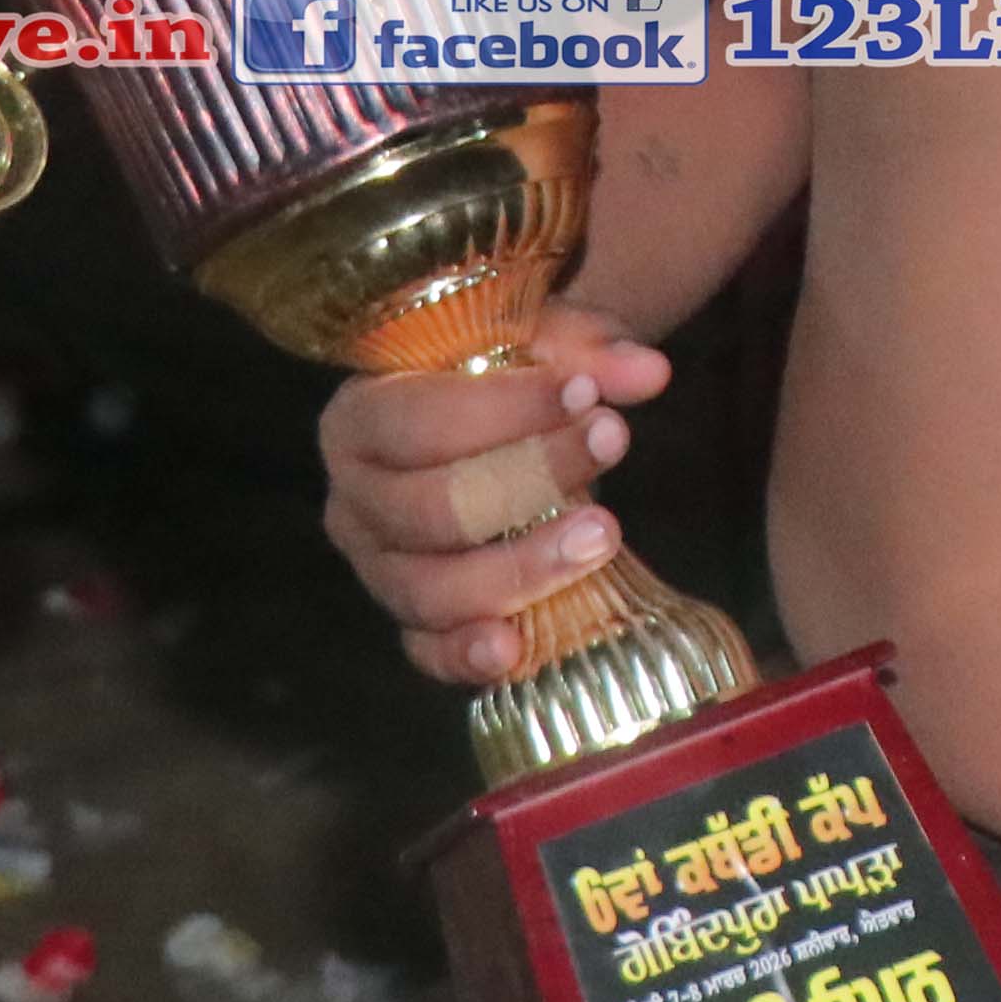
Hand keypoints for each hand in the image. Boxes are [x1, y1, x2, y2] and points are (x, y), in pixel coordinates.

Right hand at [312, 305, 670, 684]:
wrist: (499, 431)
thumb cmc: (504, 381)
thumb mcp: (540, 346)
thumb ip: (588, 352)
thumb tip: (647, 373)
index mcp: (359, 419)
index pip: (420, 421)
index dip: (506, 411)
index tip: (586, 396)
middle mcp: (353, 501)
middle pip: (429, 509)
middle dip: (529, 481)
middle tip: (612, 446)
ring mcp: (377, 570)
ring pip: (430, 589)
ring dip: (520, 569)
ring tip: (601, 538)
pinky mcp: (410, 623)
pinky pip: (426, 651)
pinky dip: (464, 655)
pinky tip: (512, 650)